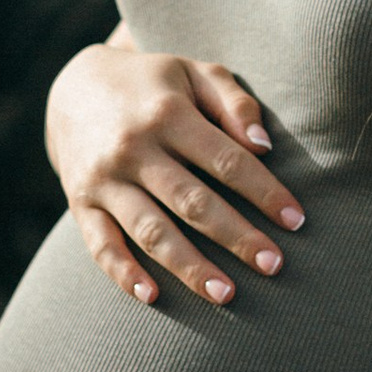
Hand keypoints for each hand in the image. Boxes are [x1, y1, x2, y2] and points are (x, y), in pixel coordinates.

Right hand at [46, 43, 304, 310]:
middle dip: (236, 236)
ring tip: (227, 294)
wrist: (75, 88)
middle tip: (274, 265)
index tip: (296, 220)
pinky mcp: (81, 204)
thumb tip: (264, 147)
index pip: (225, 160)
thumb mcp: (194, 73)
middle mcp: (133, 148)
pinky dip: (124, 273)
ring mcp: (103, 180)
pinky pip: (101, 246)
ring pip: (151, 231)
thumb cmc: (154, 85)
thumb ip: (234, 103)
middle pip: (192, 202)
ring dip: (189, 267)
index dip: (263, 192)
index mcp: (167, 114)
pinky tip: (153, 297)